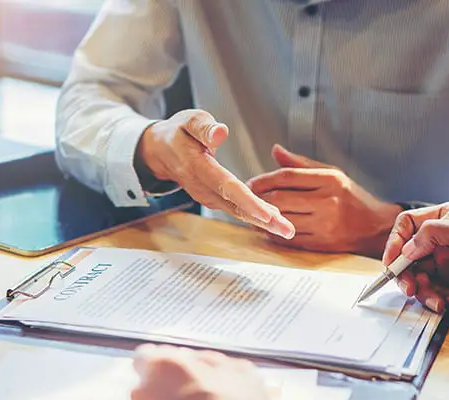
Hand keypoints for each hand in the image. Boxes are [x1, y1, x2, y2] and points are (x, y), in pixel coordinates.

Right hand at [138, 110, 294, 238]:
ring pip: (238, 212)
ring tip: (286, 229)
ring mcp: (207, 196)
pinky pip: (236, 210)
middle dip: (263, 220)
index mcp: (198, 166)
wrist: (161, 151)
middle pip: (236, 206)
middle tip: (288, 229)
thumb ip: (204, 127)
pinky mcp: (214, 200)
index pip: (226, 186)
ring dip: (262, 222)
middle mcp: (203, 187)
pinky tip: (273, 221)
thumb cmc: (178, 134)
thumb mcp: (188, 120)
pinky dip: (255, 217)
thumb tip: (221, 133)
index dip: (248, 201)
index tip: (268, 213)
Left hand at [247, 144, 401, 255]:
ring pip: (282, 220)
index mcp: (330, 180)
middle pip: (281, 199)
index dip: (264, 179)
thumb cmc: (352, 199)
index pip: (287, 177)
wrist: (376, 228)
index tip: (251, 183)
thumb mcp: (332, 174)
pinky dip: (274, 233)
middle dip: (259, 199)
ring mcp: (324, 225)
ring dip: (263, 217)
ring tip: (254, 213)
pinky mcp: (321, 244)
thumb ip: (301, 164)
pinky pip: (289, 238)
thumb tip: (276, 150)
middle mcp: (328, 202)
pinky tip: (268, 227)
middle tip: (248, 198)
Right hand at [382, 203, 448, 314]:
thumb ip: (433, 234)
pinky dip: (437, 298)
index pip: (407, 225)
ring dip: (426, 291)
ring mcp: (443, 262)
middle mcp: (440, 239)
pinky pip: (429, 291)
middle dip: (407, 274)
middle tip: (411, 289)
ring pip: (416, 277)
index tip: (392, 261)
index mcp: (445, 219)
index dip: (396, 242)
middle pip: (406, 255)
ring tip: (441, 299)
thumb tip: (407, 248)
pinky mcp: (447, 282)